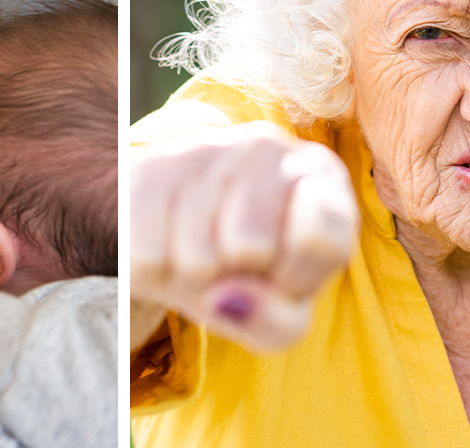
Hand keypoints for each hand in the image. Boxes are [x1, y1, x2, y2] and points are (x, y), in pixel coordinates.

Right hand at [131, 121, 356, 351]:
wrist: (178, 238)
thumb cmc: (250, 275)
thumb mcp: (281, 313)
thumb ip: (277, 321)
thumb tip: (226, 299)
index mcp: (321, 178)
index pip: (317, 235)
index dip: (295, 278)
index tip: (284, 278)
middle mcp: (268, 148)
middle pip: (250, 248)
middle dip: (236, 277)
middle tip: (232, 265)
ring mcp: (206, 149)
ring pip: (197, 257)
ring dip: (192, 279)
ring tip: (199, 255)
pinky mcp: (152, 167)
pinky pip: (149, 256)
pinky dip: (155, 273)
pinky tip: (167, 246)